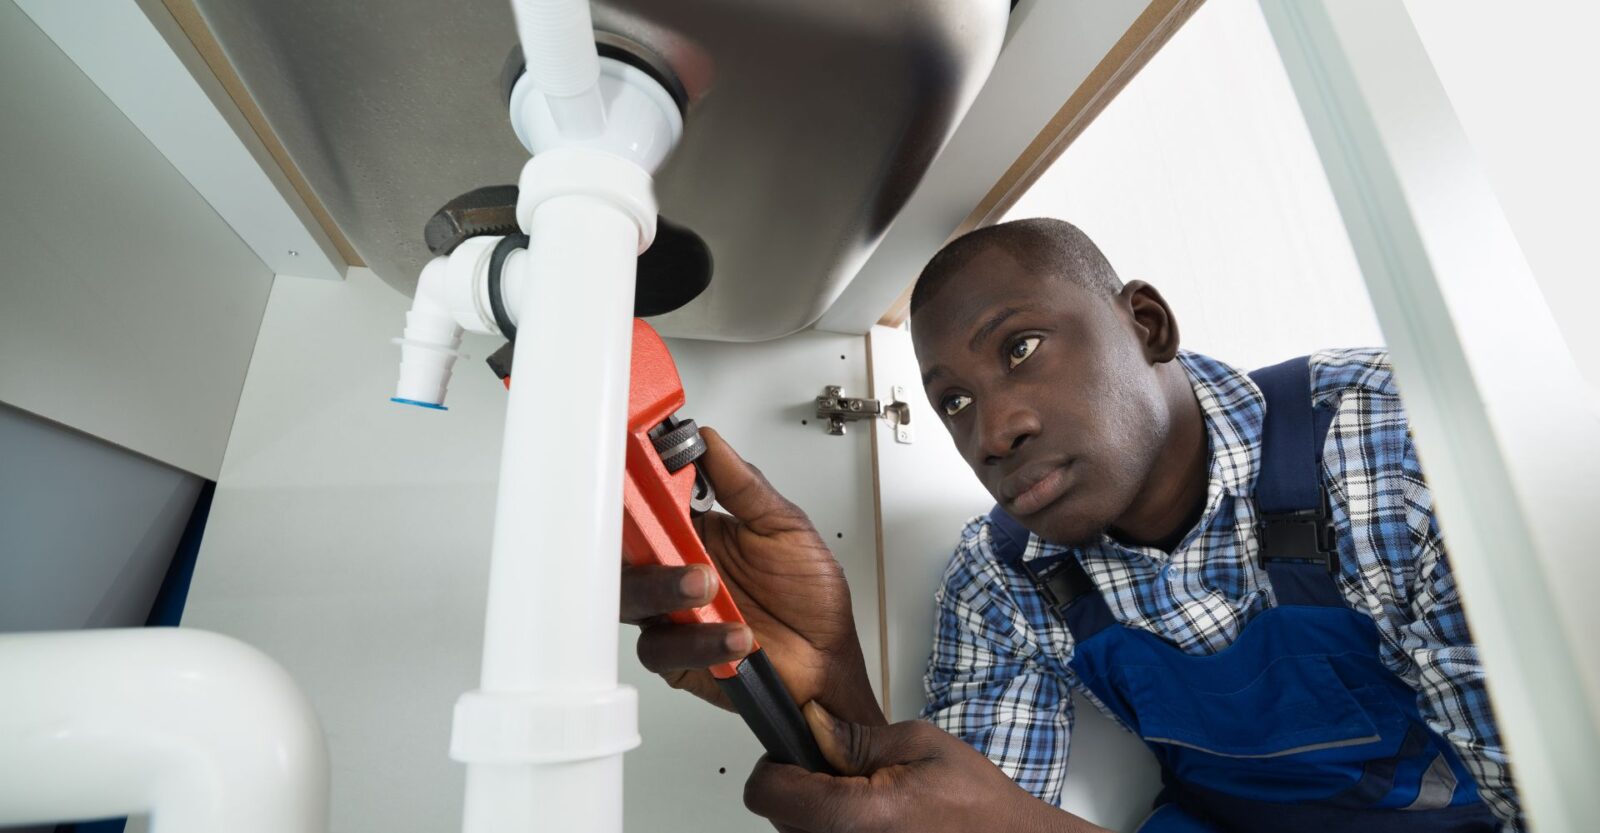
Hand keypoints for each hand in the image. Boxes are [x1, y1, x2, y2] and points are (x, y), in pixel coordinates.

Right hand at [620, 428, 883, 725]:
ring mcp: (674, 613)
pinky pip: (663, 647)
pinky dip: (698, 641)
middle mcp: (677, 569)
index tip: (648, 467)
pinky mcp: (677, 656)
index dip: (642, 482)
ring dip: (665, 589)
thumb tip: (710, 442)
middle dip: (642, 537)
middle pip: (629, 548)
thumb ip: (744, 486)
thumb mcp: (785, 527)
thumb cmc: (811, 599)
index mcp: (698, 531)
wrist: (826, 663)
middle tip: (671, 533)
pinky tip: (735, 634)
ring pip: (632, 598)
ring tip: (707, 586)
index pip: (654, 501)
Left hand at [744, 704, 1108, 832]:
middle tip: (841, 771)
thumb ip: (855, 738)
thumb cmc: (978, 803)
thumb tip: (810, 723)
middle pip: (779, 817)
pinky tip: (873, 819)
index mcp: (856, 816)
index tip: (795, 752)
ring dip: (818, 811)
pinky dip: (837, 829)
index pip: (767, 793)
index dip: (774, 765)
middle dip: (798, 788)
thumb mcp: (918, 745)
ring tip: (865, 796)